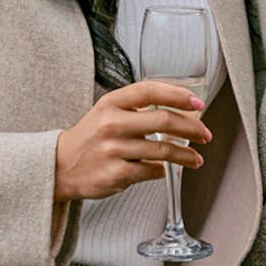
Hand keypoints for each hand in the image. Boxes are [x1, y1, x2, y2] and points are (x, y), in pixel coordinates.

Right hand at [53, 80, 210, 201]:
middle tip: (205, 135)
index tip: (197, 103)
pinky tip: (165, 170)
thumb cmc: (91, 137)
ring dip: (186, 155)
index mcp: (112, 103)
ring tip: (196, 159)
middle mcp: (112, 124)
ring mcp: (114, 150)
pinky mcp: (116, 175)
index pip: (150, 90)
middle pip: (164, 121)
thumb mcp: (108, 111)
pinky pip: (152, 171)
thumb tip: (182, 109)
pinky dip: (163, 170)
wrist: (60, 166)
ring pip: (163, 151)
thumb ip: (138, 107)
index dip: (178, 94)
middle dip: (192, 129)